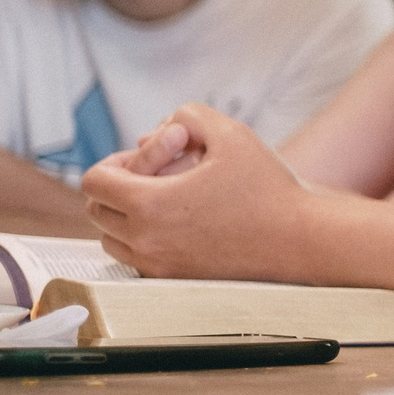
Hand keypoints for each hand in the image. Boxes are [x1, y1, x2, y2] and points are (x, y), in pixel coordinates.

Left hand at [81, 104, 310, 279]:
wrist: (300, 240)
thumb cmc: (268, 188)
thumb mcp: (232, 134)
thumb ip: (190, 115)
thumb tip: (162, 126)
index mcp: (151, 203)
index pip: (93, 182)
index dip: (115, 163)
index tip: (145, 161)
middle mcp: (146, 240)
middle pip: (97, 210)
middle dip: (119, 187)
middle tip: (155, 177)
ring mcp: (158, 264)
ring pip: (111, 239)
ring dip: (125, 216)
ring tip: (165, 201)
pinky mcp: (174, 280)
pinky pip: (135, 259)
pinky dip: (143, 240)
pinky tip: (178, 224)